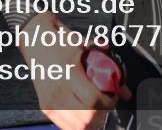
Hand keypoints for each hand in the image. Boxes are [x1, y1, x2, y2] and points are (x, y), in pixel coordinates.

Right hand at [21, 13, 130, 129]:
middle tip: (107, 104)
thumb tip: (125, 90)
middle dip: (103, 114)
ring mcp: (50, 100)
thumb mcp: (88, 48)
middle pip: (87, 118)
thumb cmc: (61, 41)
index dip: (109, 103)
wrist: (36, 40)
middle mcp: (57, 90)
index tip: (113, 96)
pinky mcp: (45, 107)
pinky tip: (85, 116)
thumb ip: (109, 68)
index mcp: (69, 73)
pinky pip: (65, 126)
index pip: (93, 101)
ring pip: (77, 126)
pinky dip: (78, 125)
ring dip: (91, 122)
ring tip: (97, 111)